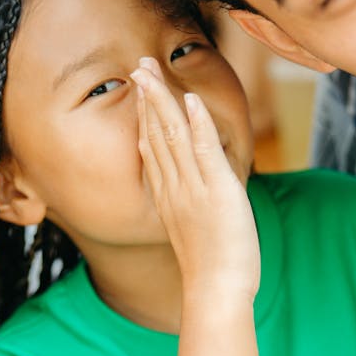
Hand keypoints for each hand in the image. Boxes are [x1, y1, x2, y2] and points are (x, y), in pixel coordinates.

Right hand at [130, 58, 258, 300]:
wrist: (216, 291)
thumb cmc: (211, 267)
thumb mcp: (193, 228)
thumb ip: (188, 202)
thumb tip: (190, 188)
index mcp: (166, 195)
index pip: (150, 145)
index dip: (144, 113)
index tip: (141, 87)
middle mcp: (173, 187)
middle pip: (154, 132)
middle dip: (147, 96)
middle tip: (138, 64)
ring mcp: (192, 189)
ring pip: (172, 135)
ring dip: (163, 99)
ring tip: (152, 69)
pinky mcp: (216, 193)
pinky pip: (204, 152)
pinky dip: (198, 124)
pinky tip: (189, 99)